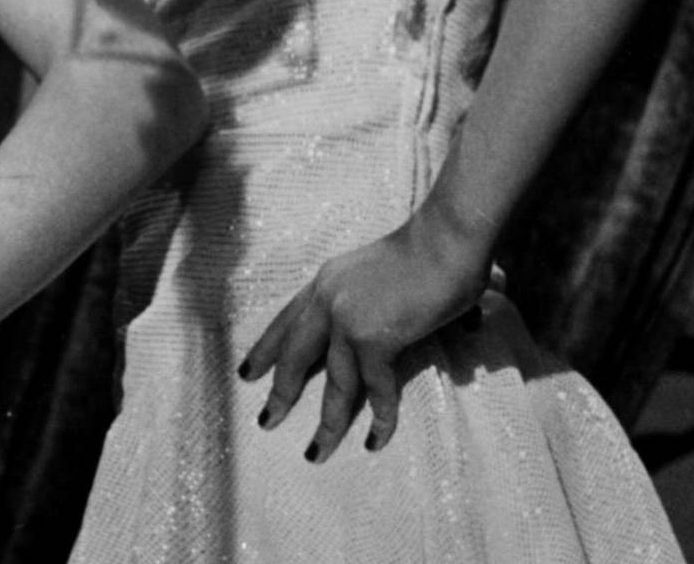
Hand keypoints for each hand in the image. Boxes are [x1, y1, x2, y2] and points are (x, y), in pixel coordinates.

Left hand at [238, 213, 488, 461]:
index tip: (247, 373)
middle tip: (266, 420)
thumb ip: (369, 301)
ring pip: (334, 385)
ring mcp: (348, 321)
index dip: (266, 349)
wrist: (446, 240)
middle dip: (281, 392)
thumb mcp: (377, 273)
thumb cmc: (428, 250)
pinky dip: (380, 419)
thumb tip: (385, 329)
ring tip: (316, 453)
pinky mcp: (374, 339)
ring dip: (327, 424)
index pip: (286, 321)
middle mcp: (328, 301)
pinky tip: (375, 440)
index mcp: (326, 282)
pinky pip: (376, 390)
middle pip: (295, 357)